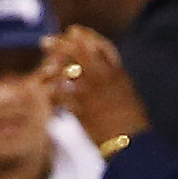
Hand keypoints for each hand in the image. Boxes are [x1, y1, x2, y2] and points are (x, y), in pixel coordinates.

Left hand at [43, 25, 149, 146]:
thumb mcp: (129, 96)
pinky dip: (50, 91)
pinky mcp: (81, 108)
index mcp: (119, 74)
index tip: (71, 32)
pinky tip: (45, 92)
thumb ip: (116, 80)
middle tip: (45, 43)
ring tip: (43, 69)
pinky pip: (59, 93)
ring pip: (65, 69)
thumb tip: (108, 72)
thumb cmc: (133, 126)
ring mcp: (92, 92)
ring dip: (51, 67)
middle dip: (60, 44)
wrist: (134, 146)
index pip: (99, 44)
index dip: (83, 36)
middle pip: (78, 51)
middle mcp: (105, 78)